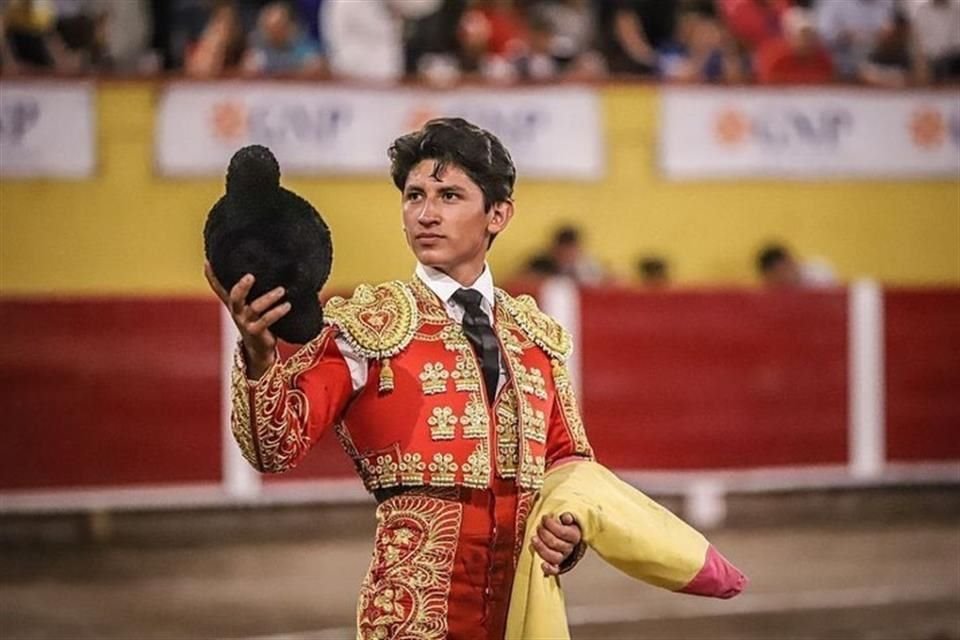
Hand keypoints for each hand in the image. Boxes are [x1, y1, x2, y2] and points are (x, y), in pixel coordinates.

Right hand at [204, 261, 289, 377]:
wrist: (257, 348)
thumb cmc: (253, 320)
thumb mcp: (245, 305)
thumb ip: (243, 289)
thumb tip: (245, 269)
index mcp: (233, 303)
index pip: (219, 287)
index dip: (212, 276)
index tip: (208, 261)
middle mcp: (236, 312)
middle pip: (234, 297)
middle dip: (242, 286)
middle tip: (251, 276)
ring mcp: (245, 322)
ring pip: (255, 308)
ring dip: (269, 298)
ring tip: (282, 290)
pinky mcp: (256, 332)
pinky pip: (266, 320)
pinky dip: (277, 312)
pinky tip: (287, 305)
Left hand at [531, 513, 581, 576]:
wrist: (567, 538)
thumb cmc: (564, 526)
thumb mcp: (567, 518)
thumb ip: (567, 517)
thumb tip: (566, 517)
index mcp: (574, 535)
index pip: (563, 532)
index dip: (551, 524)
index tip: (544, 518)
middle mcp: (570, 548)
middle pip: (557, 544)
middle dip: (545, 534)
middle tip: (539, 527)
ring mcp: (563, 557)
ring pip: (554, 557)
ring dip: (542, 548)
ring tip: (534, 539)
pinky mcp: (557, 566)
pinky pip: (555, 570)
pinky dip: (549, 569)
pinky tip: (542, 564)